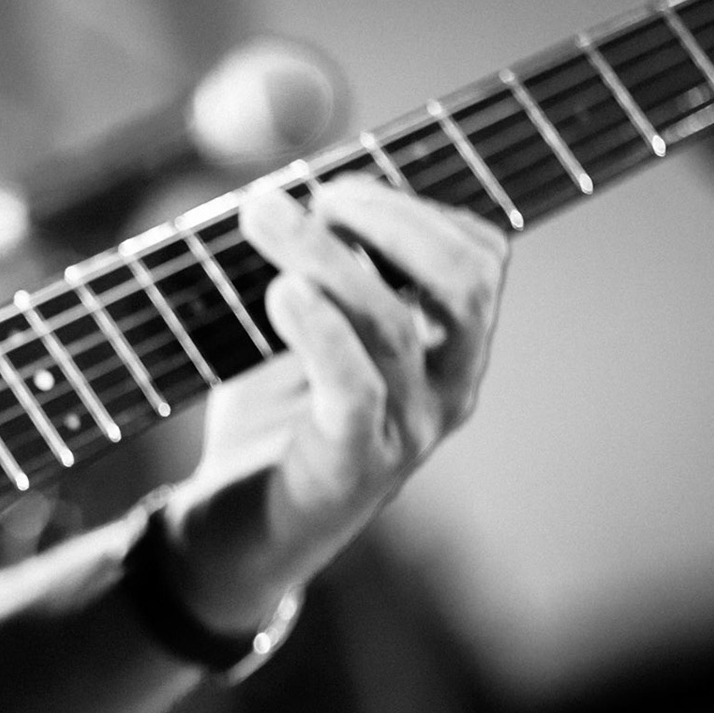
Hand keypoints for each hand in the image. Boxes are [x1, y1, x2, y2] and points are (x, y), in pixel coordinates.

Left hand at [162, 177, 508, 632]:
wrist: (234, 537)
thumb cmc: (272, 422)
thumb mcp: (302, 330)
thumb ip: (319, 264)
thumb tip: (296, 175)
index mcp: (449, 348)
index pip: (479, 254)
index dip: (417, 203)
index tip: (339, 180)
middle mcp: (448, 389)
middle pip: (463, 281)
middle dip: (390, 217)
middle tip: (317, 191)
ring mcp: (409, 434)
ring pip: (394, 325)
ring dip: (325, 254)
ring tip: (263, 216)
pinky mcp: (354, 470)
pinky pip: (356, 390)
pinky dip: (322, 332)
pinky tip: (282, 292)